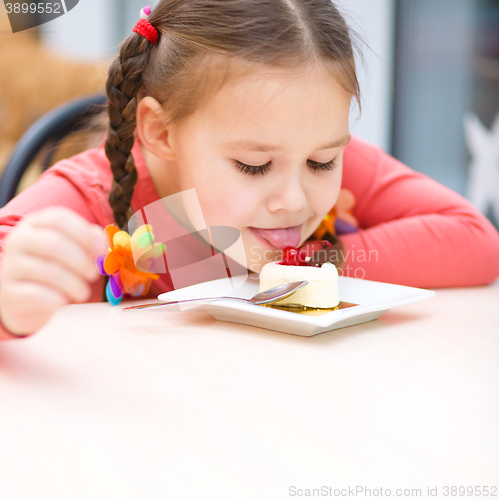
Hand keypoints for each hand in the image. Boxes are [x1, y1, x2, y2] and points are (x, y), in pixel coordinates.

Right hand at [0, 207, 107, 335]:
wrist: (27, 301)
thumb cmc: (57, 269)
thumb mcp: (73, 249)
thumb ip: (89, 240)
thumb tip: (102, 242)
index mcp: (36, 224)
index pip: (58, 218)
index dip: (84, 233)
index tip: (101, 250)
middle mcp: (19, 240)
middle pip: (54, 243)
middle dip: (82, 261)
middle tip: (94, 275)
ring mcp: (11, 266)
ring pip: (48, 271)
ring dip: (75, 284)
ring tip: (83, 292)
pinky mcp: (10, 292)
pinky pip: (38, 294)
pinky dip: (58, 298)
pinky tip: (65, 300)